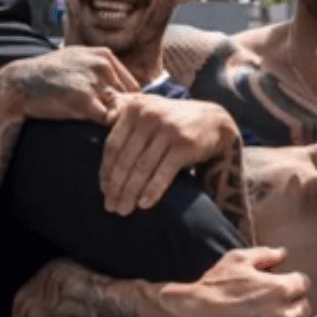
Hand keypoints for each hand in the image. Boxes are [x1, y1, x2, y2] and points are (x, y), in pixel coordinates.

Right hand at [0, 45, 134, 124]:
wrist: (20, 82)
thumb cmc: (49, 74)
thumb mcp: (78, 58)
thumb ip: (103, 69)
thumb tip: (131, 91)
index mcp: (105, 55)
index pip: (133, 87)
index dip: (125, 104)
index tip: (114, 116)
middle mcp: (103, 66)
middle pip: (128, 99)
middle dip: (120, 114)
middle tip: (107, 125)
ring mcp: (94, 83)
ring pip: (120, 110)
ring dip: (112, 121)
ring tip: (96, 126)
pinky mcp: (84, 101)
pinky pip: (107, 120)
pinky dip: (102, 128)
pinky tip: (89, 128)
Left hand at [99, 95, 238, 215]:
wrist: (213, 120)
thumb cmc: (172, 119)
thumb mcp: (148, 107)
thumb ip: (124, 110)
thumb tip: (103, 119)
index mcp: (134, 108)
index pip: (113, 145)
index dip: (106, 170)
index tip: (103, 189)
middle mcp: (149, 116)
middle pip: (126, 159)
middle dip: (116, 186)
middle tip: (110, 206)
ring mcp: (168, 130)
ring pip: (142, 168)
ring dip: (130, 193)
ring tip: (124, 210)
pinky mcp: (185, 145)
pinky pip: (163, 172)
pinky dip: (152, 190)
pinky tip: (144, 204)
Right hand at [155, 246, 316, 316]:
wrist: (192, 316)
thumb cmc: (213, 286)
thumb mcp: (237, 259)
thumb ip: (265, 254)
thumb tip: (284, 253)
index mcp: (280, 288)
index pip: (302, 283)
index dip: (294, 282)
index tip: (287, 283)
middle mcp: (285, 315)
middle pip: (305, 308)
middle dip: (299, 303)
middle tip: (287, 304)